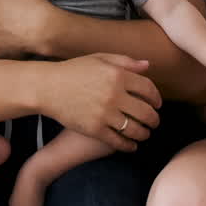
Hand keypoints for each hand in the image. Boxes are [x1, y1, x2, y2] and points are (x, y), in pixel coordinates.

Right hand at [44, 53, 161, 152]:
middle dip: (154, 120)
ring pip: (135, 130)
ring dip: (144, 134)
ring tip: (144, 134)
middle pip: (146, 112)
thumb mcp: (99, 59)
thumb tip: (148, 66)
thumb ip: (125, 62)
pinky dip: (129, 146)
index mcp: (117, 75)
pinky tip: (131, 146)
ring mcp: (104, 113)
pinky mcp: (95, 129)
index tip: (157, 104)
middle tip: (155, 122)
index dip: (156, 99)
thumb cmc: (74, 71)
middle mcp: (114, 94)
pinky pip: (119, 141)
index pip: (149, 89)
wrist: (47, 87)